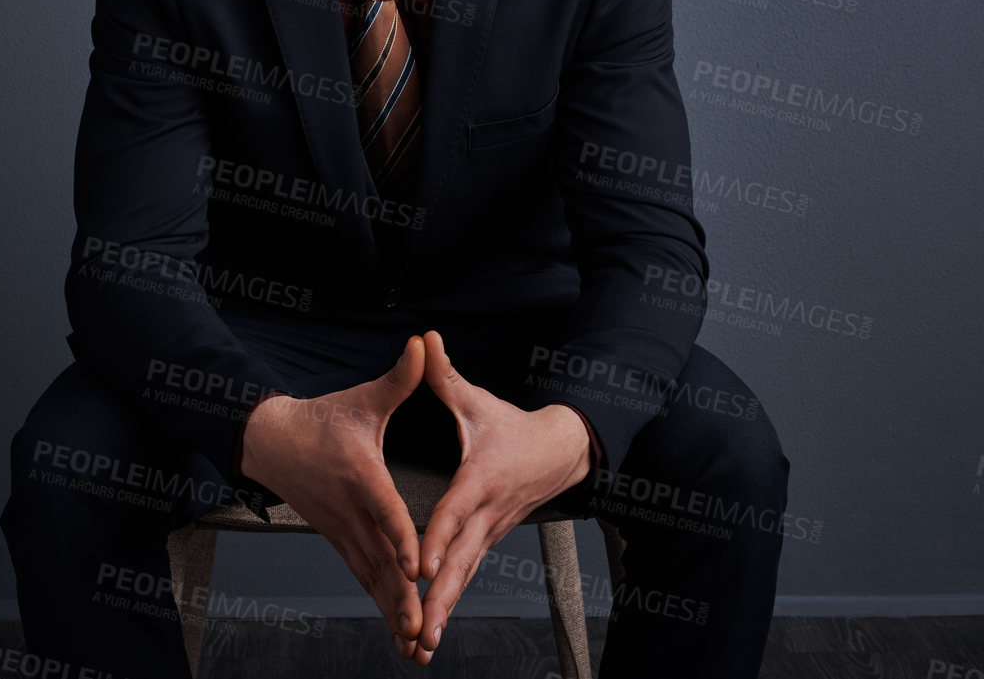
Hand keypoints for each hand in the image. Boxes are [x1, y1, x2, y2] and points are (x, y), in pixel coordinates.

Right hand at [239, 334, 429, 657]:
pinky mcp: (339, 540)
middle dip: (403, 598)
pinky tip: (399, 630)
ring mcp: (343, 531)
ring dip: (393, 611)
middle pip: (380, 560)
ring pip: (372, 578)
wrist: (269, 441)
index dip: (402, 539)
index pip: (385, 511)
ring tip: (415, 644)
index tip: (420, 568)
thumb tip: (425, 343)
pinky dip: (381, 605)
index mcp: (361, 476)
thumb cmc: (318, 420)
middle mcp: (351, 511)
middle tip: (423, 628)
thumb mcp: (361, 398)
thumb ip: (399, 377)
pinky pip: (363, 578)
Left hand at [409, 329, 591, 660]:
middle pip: (461, 561)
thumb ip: (445, 374)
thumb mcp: (478, 400)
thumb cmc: (514, 426)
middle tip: (420, 627)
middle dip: (440, 597)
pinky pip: (466, 578)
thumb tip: (423, 339)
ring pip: (464, 579)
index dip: (439, 537)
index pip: (455, 511)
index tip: (422, 564)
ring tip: (421, 644)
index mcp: (480, 480)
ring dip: (444, 612)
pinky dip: (449, 606)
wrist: (562, 452)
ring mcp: (489, 534)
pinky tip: (429, 632)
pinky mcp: (488, 544)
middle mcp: (486, 514)